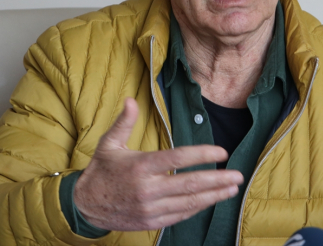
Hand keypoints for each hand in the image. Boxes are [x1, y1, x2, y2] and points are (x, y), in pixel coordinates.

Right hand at [73, 97, 243, 230]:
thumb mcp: (109, 144)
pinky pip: (180, 215)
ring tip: (232, 188)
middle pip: (190, 184)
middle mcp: (147, 189)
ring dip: (214, 196)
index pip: (177, 159)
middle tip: (238, 175)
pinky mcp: (151, 221)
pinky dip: (198, 208)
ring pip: (189, 202)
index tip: (221, 152)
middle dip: (217, 179)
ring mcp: (150, 208)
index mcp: (140, 166)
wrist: (85, 206)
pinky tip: (211, 200)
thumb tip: (131, 100)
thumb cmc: (101, 171)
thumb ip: (124, 122)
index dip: (202, 154)